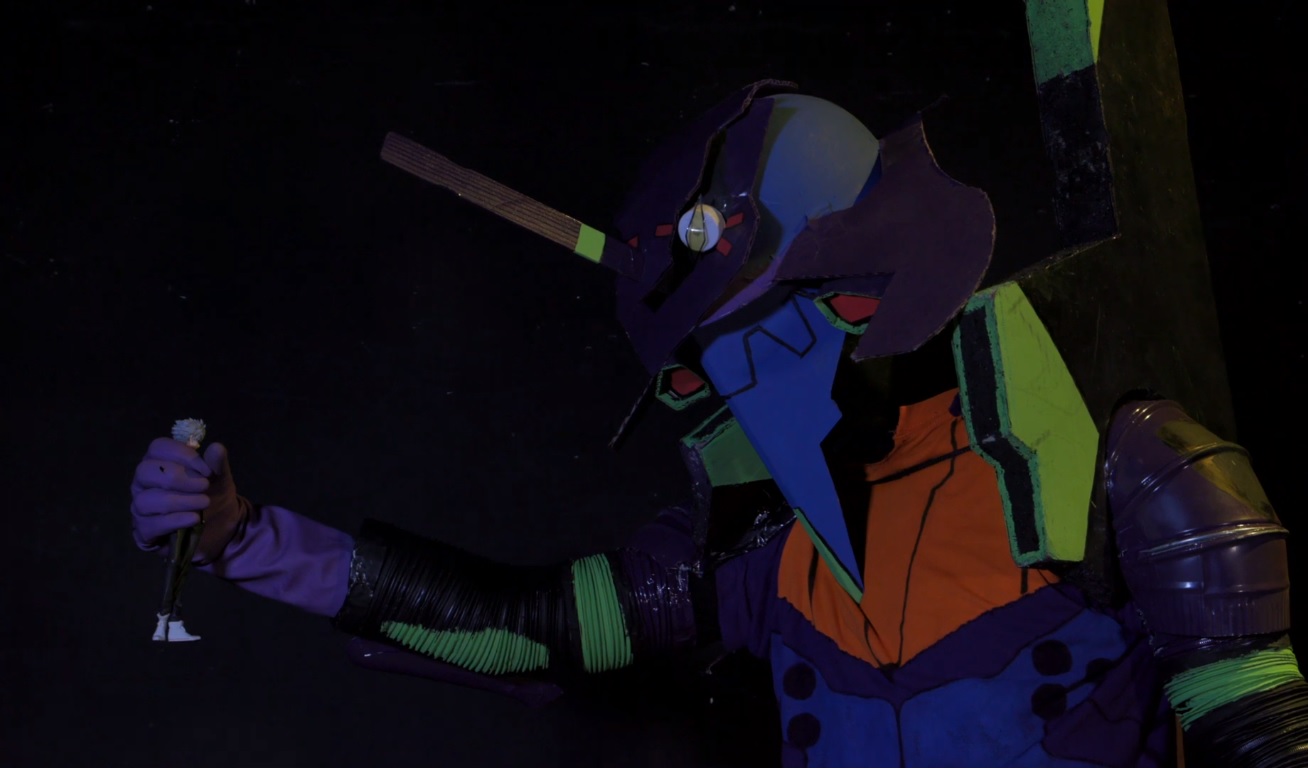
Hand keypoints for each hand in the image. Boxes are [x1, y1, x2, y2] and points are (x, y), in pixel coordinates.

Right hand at [130, 438, 248, 563]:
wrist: (218, 528)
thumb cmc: (212, 494)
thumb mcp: (220, 478)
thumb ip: (217, 463)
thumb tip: (216, 448)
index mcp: (159, 462)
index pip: (157, 448)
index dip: (182, 455)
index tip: (207, 470)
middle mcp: (144, 482)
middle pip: (144, 471)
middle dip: (176, 478)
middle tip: (204, 486)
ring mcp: (140, 507)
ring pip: (146, 500)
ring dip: (179, 501)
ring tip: (204, 503)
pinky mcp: (144, 531)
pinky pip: (150, 525)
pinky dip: (175, 520)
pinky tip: (194, 518)